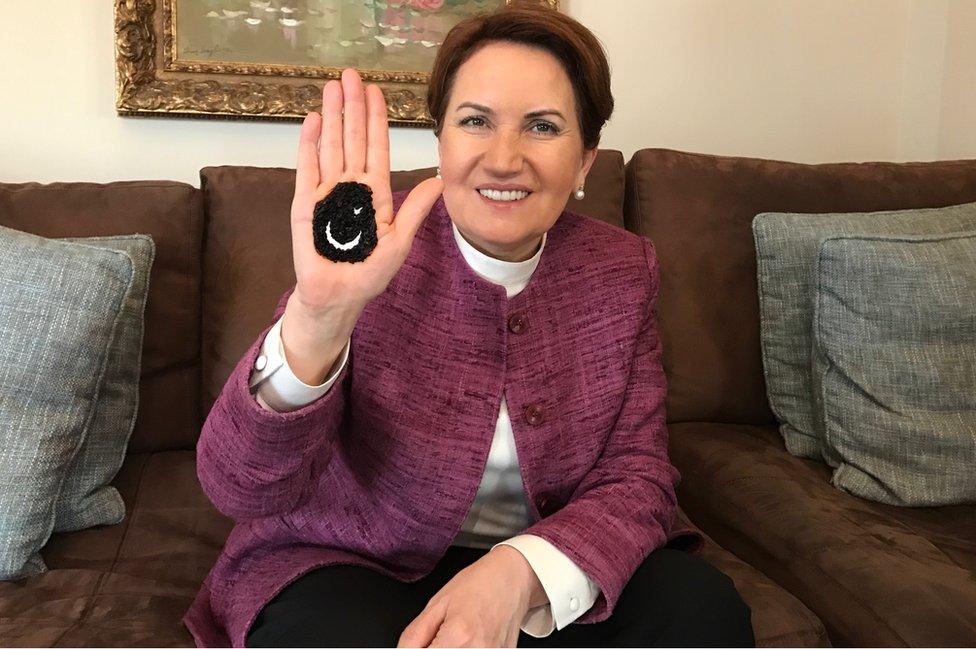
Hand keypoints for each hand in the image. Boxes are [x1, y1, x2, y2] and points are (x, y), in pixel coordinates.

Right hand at [281, 68, 443, 382]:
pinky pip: (307, 169)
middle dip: (353, 107)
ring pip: (330, 146)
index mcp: (375, 193)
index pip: (377, 148)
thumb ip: (415, 211)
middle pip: (353, 139)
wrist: (337, 298)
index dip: (377, 120)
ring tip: (332, 87)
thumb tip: (439, 181)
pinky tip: (314, 121)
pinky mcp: (305, 204)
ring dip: (332, 117)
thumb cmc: (368, 274)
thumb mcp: (400, 242)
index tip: (376, 92)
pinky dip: (310, 145)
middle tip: (351, 75)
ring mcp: (326, 192)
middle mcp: (350, 186)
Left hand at [397, 547, 544, 647]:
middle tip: (440, 636)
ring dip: (450, 648)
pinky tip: (470, 639)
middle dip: (436, 648)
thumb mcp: (436, 604)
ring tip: (456, 636)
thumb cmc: (477, 585)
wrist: (511, 579)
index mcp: (458, 636)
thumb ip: (413, 636)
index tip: (423, 643)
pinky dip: (467, 648)